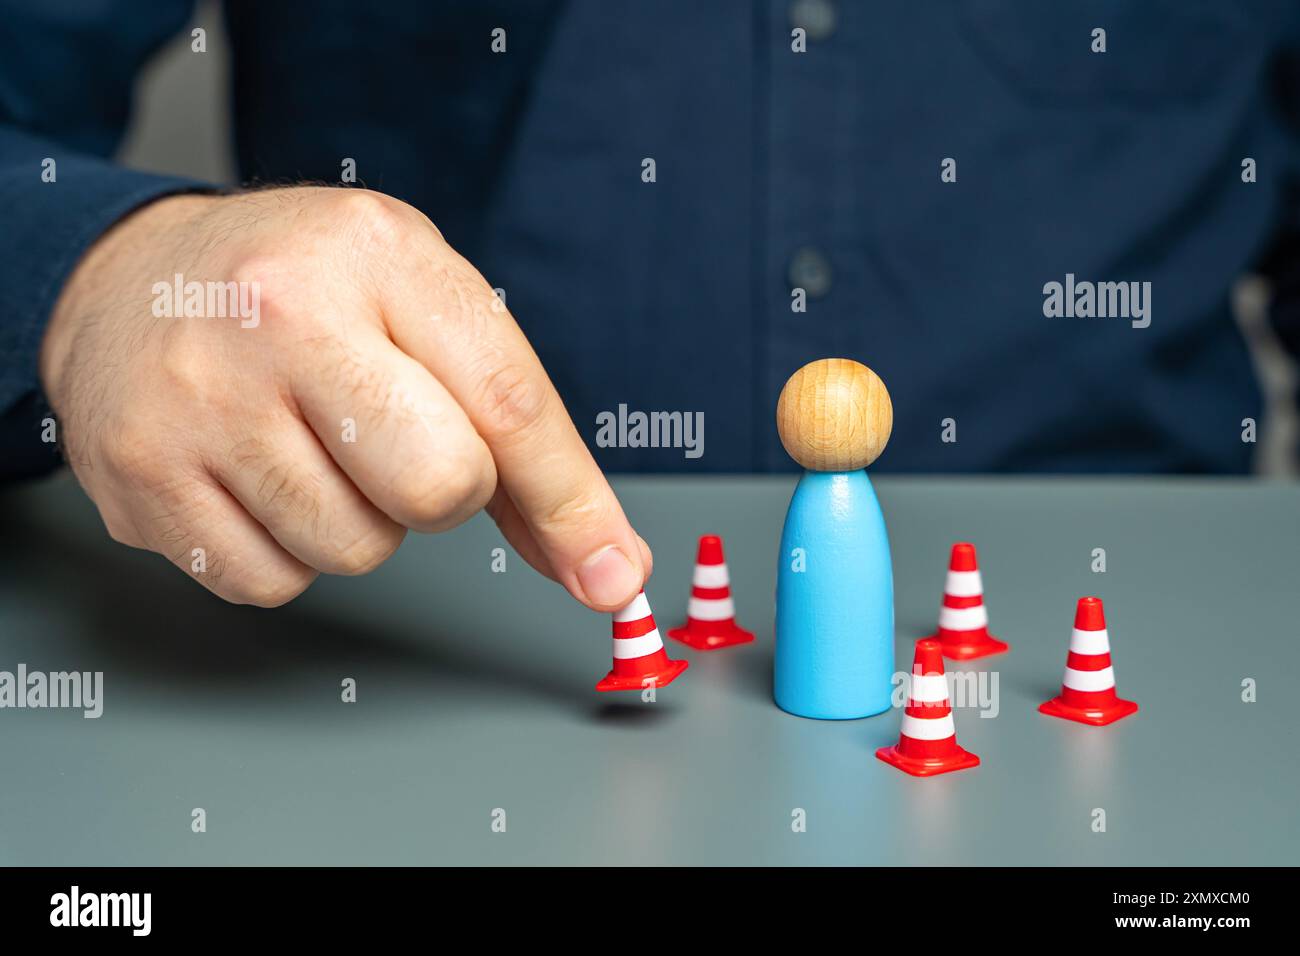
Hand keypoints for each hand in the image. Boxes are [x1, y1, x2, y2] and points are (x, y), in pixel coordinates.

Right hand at [39, 187, 650, 608]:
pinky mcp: (140, 476)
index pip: (507, 400)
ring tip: (309, 446)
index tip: (612, 573)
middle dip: (444, 494)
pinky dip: (283, 552)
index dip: (571, 502)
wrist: (128, 280)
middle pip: (439, 487)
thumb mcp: (419, 305)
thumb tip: (603, 565)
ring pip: (355, 551)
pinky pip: (269, 583)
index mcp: (377, 254)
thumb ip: (514, 429)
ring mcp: (202, 398)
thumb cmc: (306, 296)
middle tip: (396, 442)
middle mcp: (281, 314)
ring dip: (358, 523)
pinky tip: (252, 478)